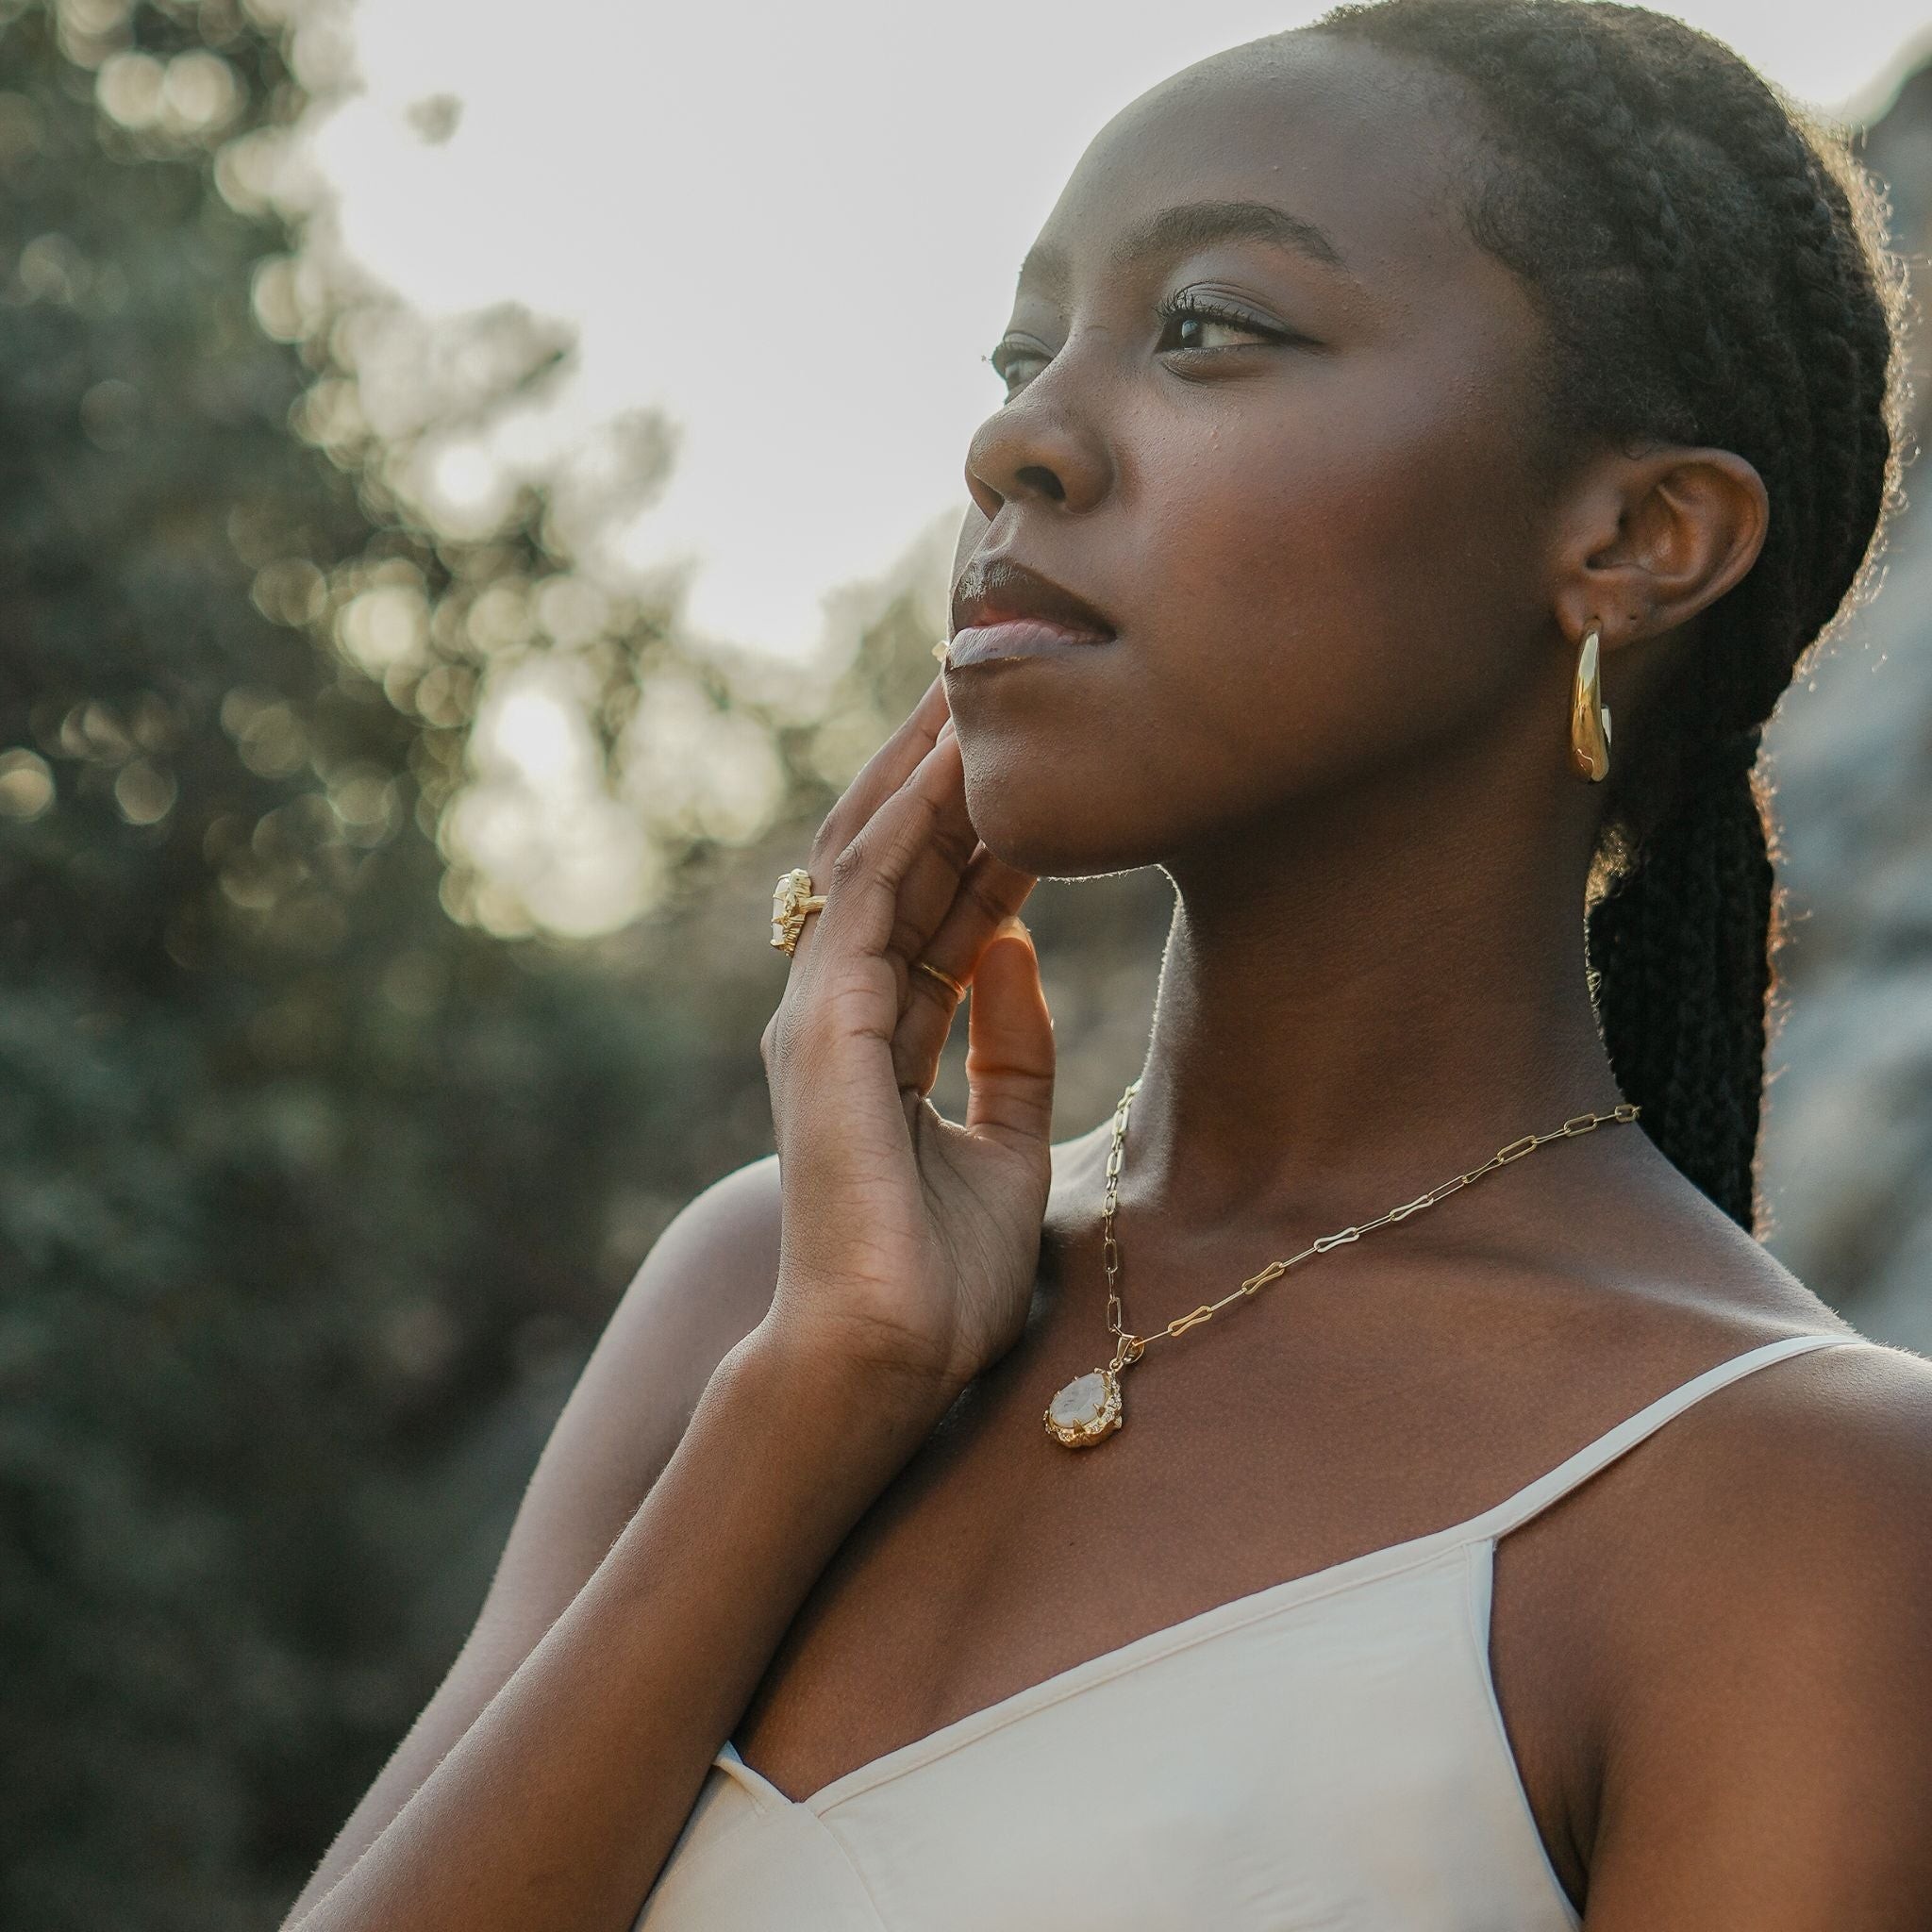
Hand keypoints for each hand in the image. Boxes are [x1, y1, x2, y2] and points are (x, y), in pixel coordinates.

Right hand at [758, 674, 1053, 1415]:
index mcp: (880, 1036)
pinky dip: (914, 826)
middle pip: (892, 859)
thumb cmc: (933, 1277)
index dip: (979, 825)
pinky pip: (872, 900)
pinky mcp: (823, 1028)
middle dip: (941, 771)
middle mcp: (840, 1009)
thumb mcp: (1002, 1142)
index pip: (933, 902)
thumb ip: (1007, 1048)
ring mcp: (822, 1013)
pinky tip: (959, 765)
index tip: (1032, 756)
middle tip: (994, 680)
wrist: (883, 1360)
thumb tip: (1016, 947)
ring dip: (925, 771)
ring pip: (873, 858)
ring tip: (976, 684)